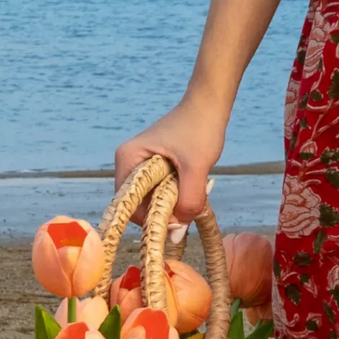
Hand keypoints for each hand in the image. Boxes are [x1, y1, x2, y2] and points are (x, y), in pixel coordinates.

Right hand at [115, 96, 227, 224]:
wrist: (209, 105)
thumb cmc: (200, 129)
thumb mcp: (197, 168)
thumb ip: (188, 201)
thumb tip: (177, 233)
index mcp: (128, 159)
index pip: (129, 205)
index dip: (151, 219)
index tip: (177, 222)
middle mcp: (129, 162)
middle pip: (140, 204)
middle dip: (165, 210)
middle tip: (191, 202)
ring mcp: (141, 163)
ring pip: (153, 198)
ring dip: (174, 202)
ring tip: (194, 187)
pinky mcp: (154, 166)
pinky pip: (161, 190)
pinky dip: (177, 193)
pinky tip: (193, 183)